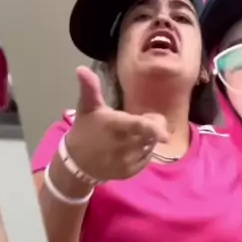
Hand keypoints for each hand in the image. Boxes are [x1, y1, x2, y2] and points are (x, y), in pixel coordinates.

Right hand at [65, 66, 169, 181]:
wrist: (76, 162)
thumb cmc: (85, 130)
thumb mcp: (86, 107)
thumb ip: (89, 88)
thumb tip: (81, 68)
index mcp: (113, 125)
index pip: (138, 126)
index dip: (153, 129)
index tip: (164, 134)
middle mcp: (122, 145)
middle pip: (150, 135)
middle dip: (152, 125)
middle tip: (141, 120)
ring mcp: (126, 161)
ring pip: (150, 146)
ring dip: (148, 138)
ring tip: (132, 134)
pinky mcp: (129, 172)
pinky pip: (146, 159)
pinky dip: (143, 152)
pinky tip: (130, 147)